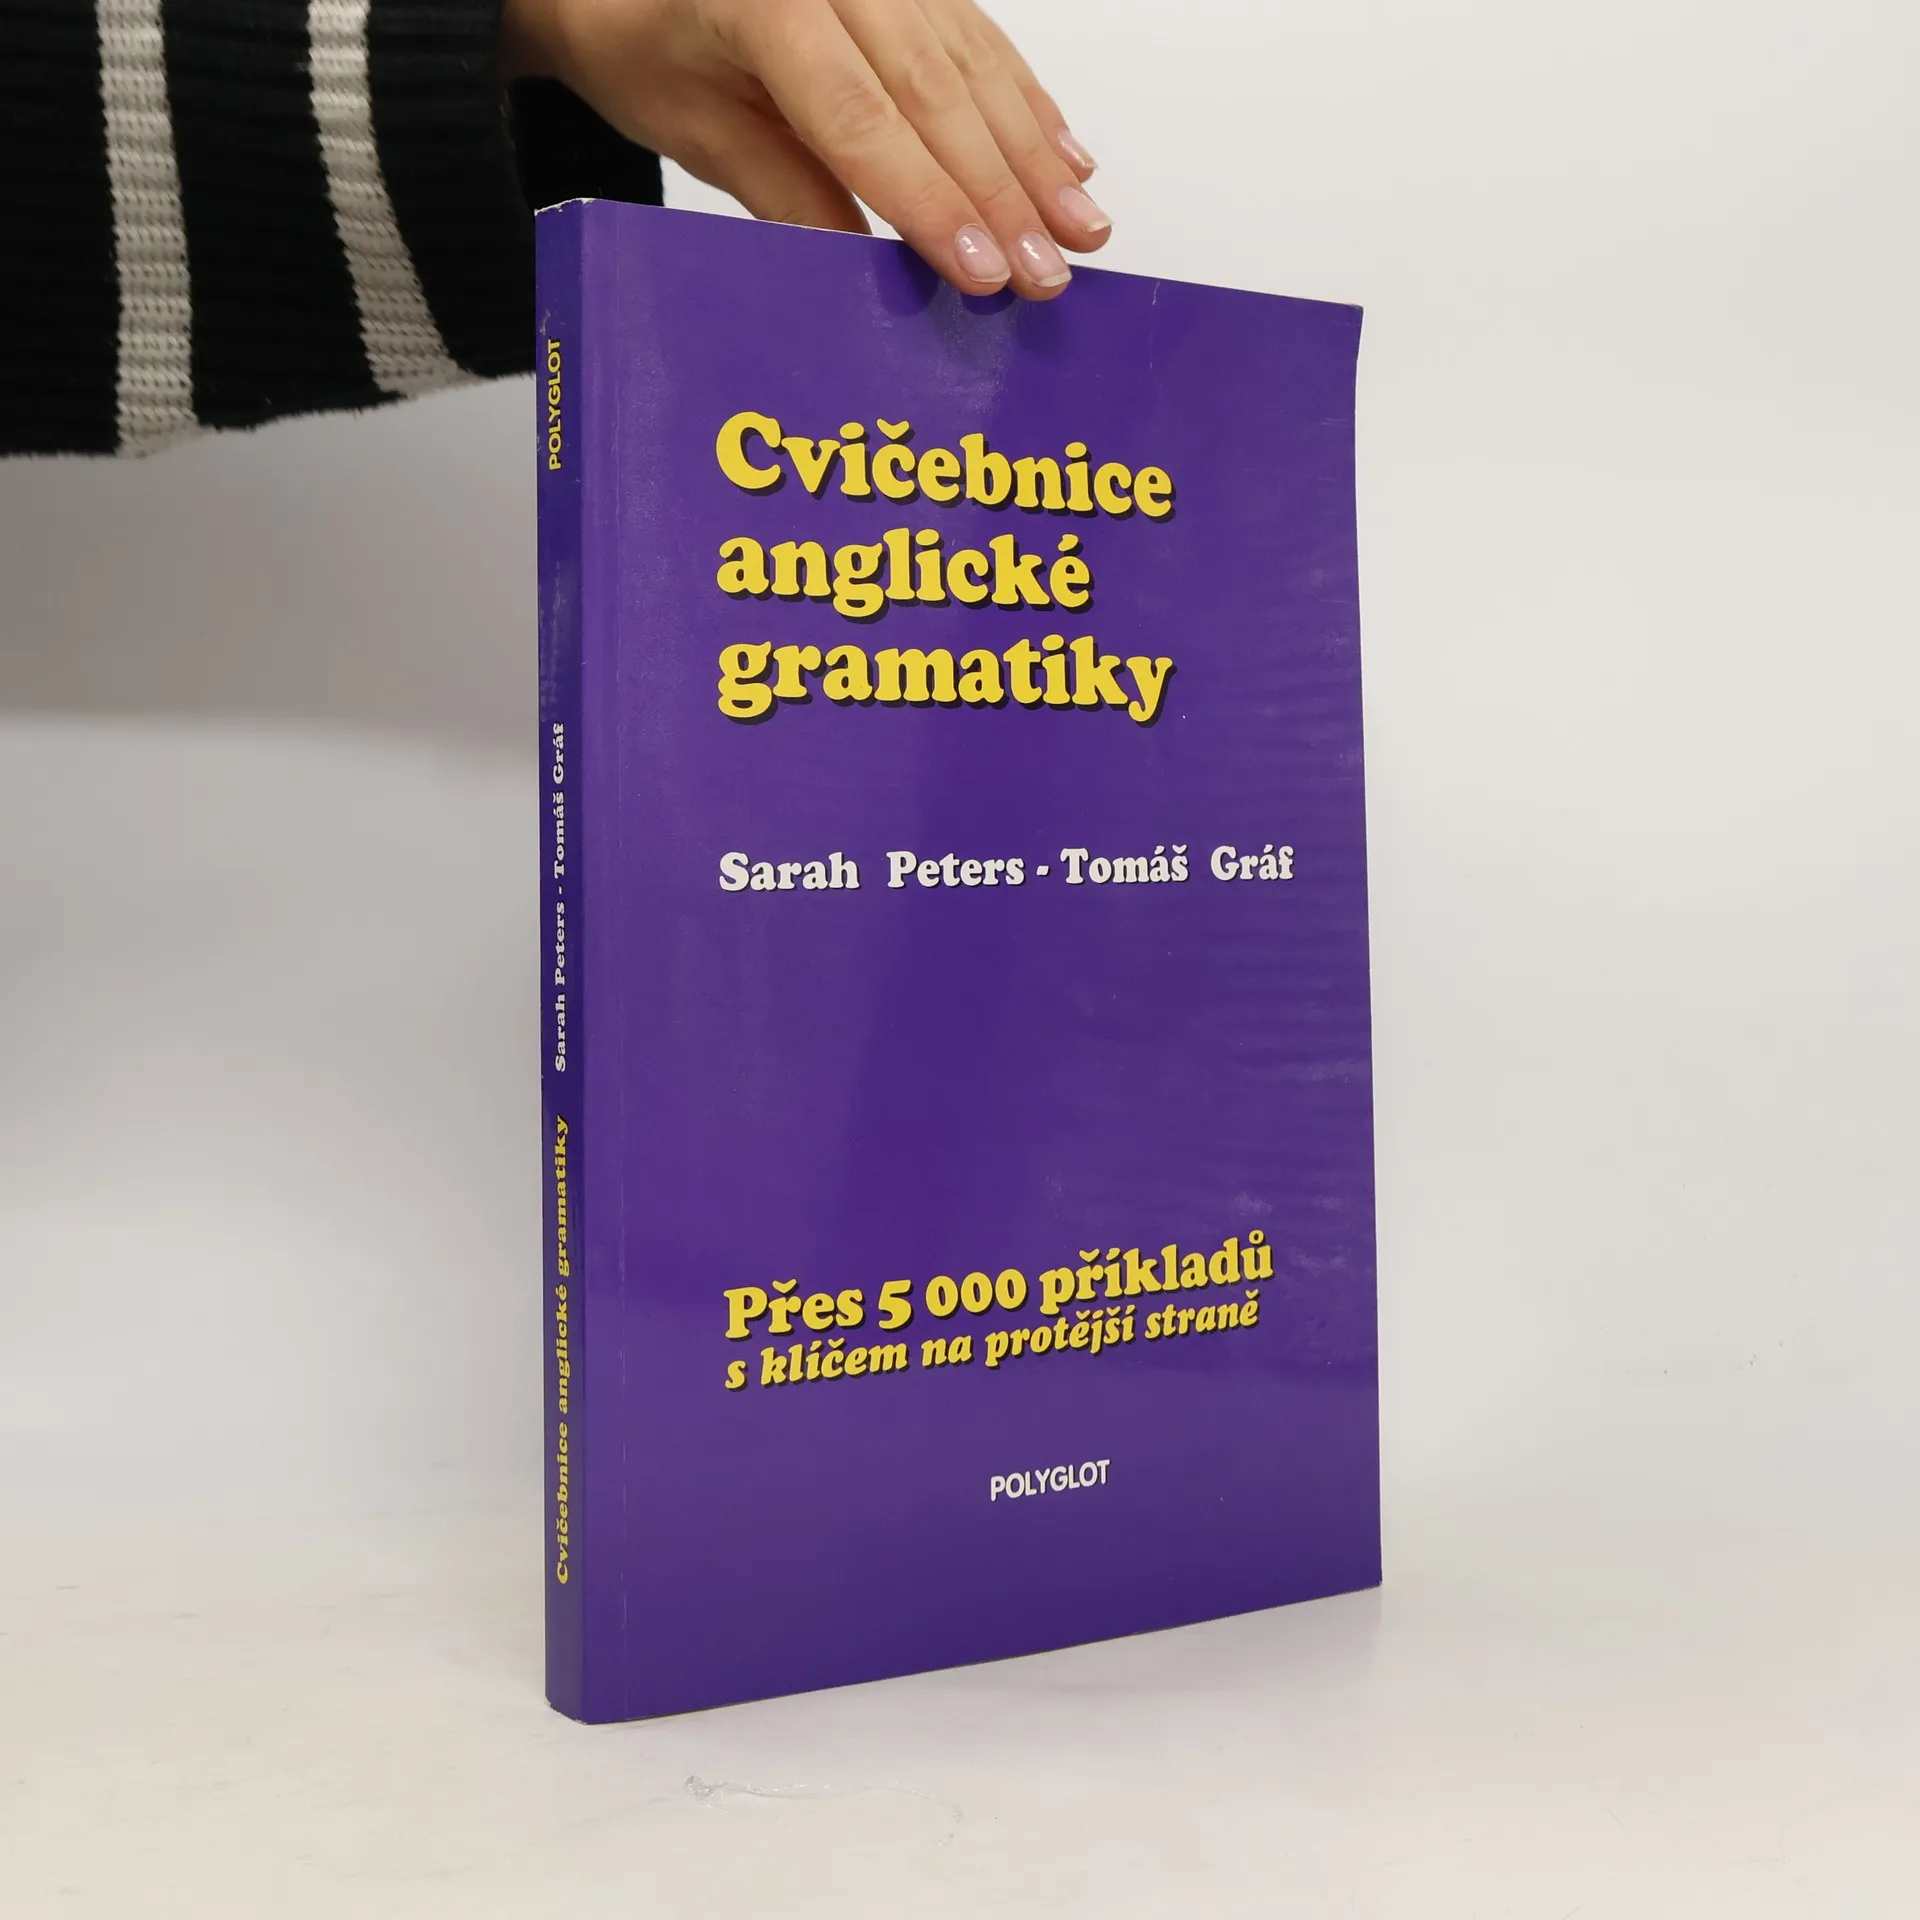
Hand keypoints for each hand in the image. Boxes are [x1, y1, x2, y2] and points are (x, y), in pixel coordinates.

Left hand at [502, 0, 1108, 300]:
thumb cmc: (644, 43)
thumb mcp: (697, 132)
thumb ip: (788, 197)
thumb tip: (875, 275)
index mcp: (761, 0)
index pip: (861, 117)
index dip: (930, 200)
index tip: (982, 270)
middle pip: (934, 91)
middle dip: (1003, 192)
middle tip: (1049, 271)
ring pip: (974, 65)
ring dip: (1036, 156)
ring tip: (1082, 230)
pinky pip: (981, 40)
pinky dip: (1030, 106)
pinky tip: (1069, 160)